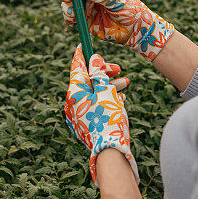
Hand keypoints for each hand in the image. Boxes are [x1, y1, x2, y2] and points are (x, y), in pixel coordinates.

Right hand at [50, 0, 174, 60]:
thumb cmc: (131, 10)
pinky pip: (71, 18)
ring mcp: (86, 6)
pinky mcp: (84, 20)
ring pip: (68, 4)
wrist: (136, 31)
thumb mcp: (117, 0)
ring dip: (66, 8)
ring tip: (72, 14)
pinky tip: (73, 21)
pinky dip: (69, 19)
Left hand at [64, 45, 138, 184]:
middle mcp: (72, 103)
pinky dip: (106, 100)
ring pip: (93, 94)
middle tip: (118, 69)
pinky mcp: (85, 125)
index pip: (76, 67)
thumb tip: (93, 59)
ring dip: (109, 86)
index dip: (82, 55)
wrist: (110, 153)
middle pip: (86, 81)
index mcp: (74, 93)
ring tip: (125, 83)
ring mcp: (77, 116)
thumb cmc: (109, 119)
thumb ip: (100, 74)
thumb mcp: (107, 91)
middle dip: (103, 73)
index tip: (83, 45)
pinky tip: (120, 98)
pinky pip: (94, 106)